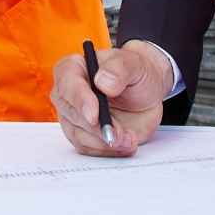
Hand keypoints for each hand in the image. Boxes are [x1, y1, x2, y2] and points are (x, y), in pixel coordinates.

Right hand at [50, 40, 173, 156]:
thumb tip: (103, 82)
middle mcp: (67, 94)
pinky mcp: (84, 135)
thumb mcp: (134, 64)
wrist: (146, 94)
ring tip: (129, 139)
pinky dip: (108, 150)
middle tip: (120, 134)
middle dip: (97, 128)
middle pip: (72, 115)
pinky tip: (126, 144)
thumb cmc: (135, 73)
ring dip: (105, 142)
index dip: (80, 101)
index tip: (94, 116)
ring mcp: (74, 117)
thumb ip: (119, 69)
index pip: (67, 85)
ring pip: (79, 136)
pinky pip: (89, 149)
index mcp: (73, 69)